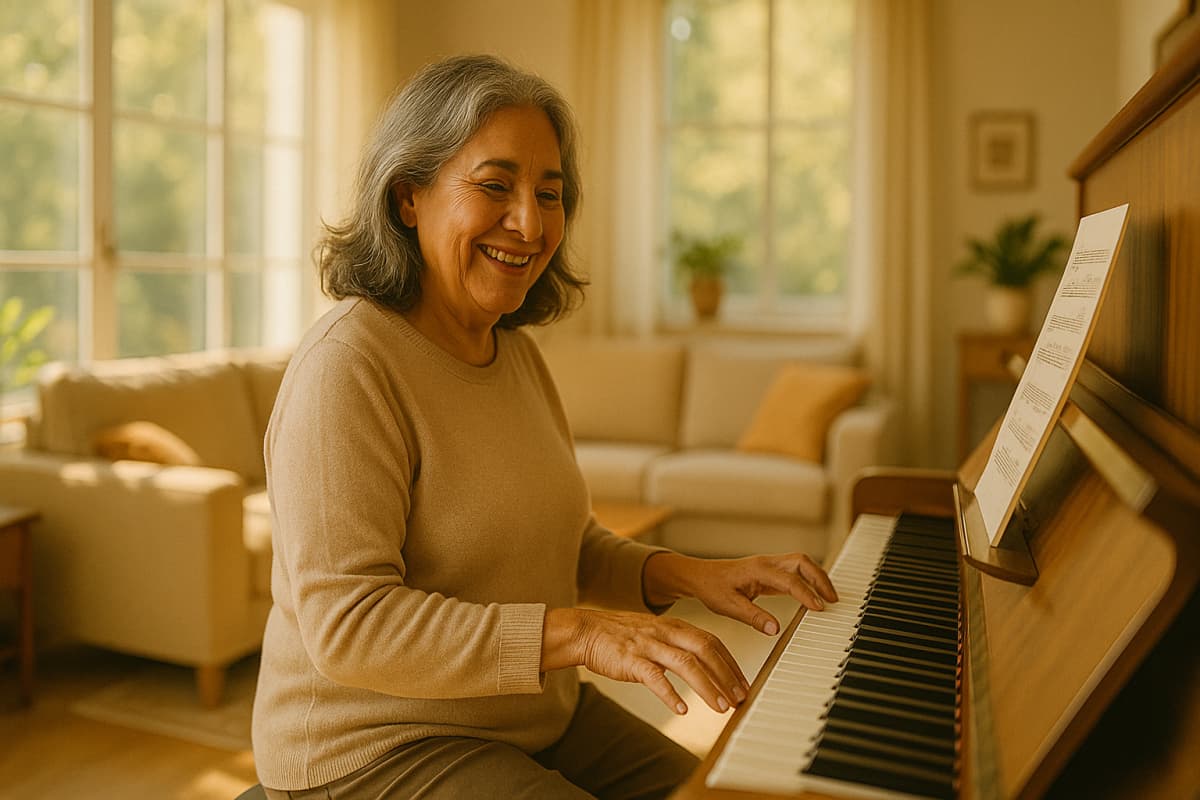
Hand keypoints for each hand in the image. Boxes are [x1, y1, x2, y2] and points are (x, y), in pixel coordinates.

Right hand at [542, 607, 748, 715]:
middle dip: (726, 675)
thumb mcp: (655, 634)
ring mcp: (648, 645)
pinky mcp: (630, 660)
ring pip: (685, 664)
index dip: (730, 663)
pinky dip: (670, 694)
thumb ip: (677, 646)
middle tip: (740, 698)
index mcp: (673, 627)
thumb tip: (702, 666)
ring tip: (721, 708)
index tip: (743, 684)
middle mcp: (665, 633)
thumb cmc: (620, 636)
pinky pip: (655, 678)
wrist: (585, 630)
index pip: (711, 642)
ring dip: (707, 687)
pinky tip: (683, 710)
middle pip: (705, 650)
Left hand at [643, 552, 837, 635]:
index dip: (806, 594)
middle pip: (802, 562)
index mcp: (758, 569)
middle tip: (832, 600)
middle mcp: (766, 563)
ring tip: (829, 598)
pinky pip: (795, 572)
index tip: (818, 608)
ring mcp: (769, 565)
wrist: (700, 576)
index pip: (789, 580)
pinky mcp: (770, 572)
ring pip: (801, 564)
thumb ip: (753, 617)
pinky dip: (808, 581)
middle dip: (820, 579)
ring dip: (817, 577)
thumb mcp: (729, 606)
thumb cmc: (711, 587)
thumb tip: (775, 629)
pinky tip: (813, 596)